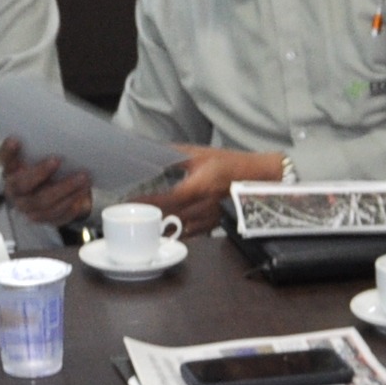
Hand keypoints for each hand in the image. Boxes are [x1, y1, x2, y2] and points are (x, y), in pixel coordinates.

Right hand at [0, 138, 94, 227]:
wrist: (60, 193)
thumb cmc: (50, 170)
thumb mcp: (44, 156)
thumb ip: (42, 147)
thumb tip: (57, 129)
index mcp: (11, 171)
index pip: (5, 160)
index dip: (8, 152)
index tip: (15, 140)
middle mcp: (16, 191)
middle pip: (24, 185)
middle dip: (41, 172)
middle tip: (57, 159)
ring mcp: (29, 208)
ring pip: (44, 203)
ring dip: (65, 190)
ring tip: (82, 178)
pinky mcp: (44, 219)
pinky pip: (57, 216)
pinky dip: (71, 205)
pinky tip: (80, 195)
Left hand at [137, 145, 283, 236]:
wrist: (255, 177)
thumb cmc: (228, 163)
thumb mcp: (200, 153)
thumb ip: (175, 154)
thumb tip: (153, 151)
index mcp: (198, 186)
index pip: (168, 197)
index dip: (149, 201)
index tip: (131, 202)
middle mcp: (202, 205)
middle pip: (171, 216)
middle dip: (150, 217)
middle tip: (130, 216)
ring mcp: (208, 217)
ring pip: (180, 228)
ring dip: (161, 229)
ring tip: (142, 227)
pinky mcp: (213, 223)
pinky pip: (192, 233)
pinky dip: (177, 233)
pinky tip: (164, 233)